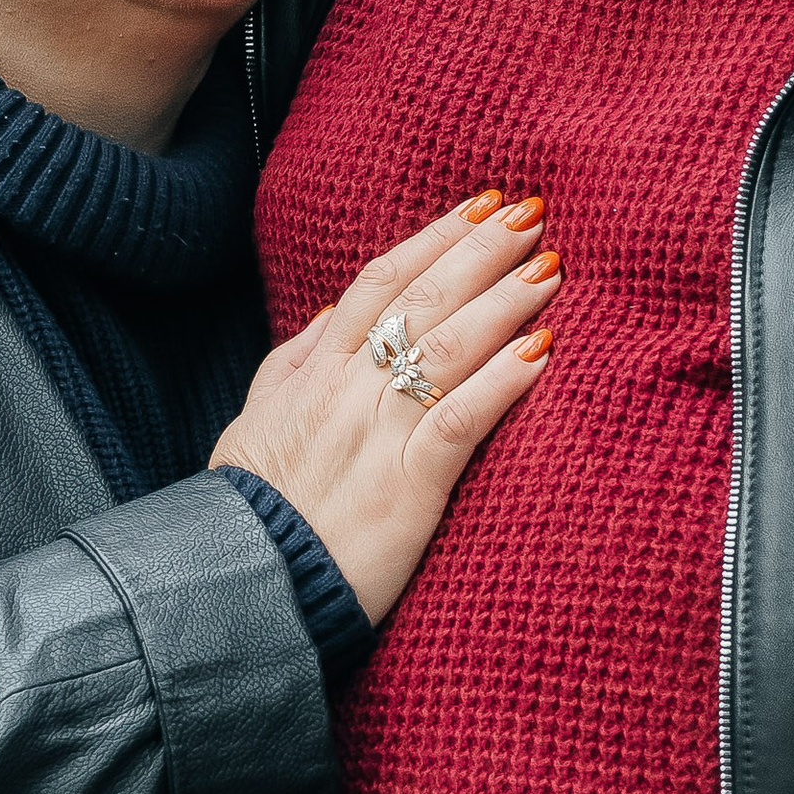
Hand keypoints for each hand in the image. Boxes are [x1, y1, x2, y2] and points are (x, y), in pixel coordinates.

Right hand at [213, 189, 561, 624]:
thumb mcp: (254, 425)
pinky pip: (461, 420)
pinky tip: (540, 354)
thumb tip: (331, 316)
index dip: (434, 239)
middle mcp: (347, 390)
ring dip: (503, 302)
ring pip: (448, 348)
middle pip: (423, 300)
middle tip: (532, 213)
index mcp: (314, 372)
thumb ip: (290, 366)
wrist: (244, 587)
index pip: (382, 282)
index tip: (480, 206)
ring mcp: (377, 434)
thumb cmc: (251, 512)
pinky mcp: (407, 486)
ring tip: (548, 270)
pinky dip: (502, 382)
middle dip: (481, 251)